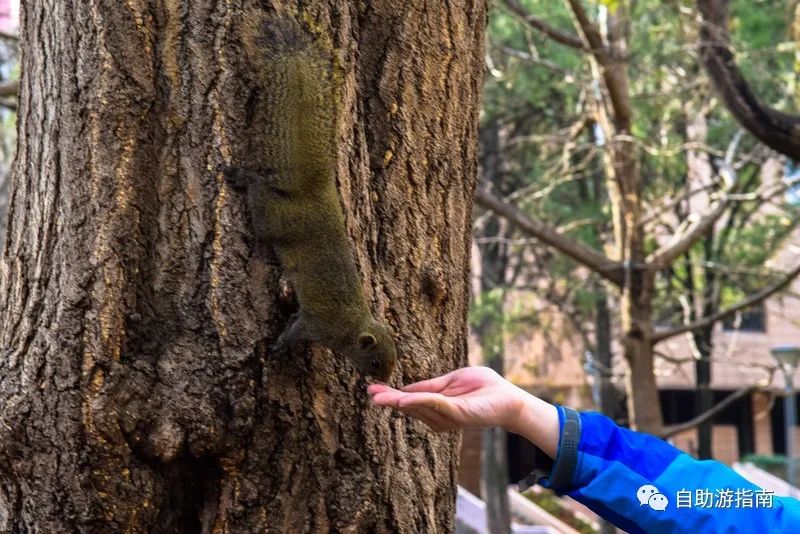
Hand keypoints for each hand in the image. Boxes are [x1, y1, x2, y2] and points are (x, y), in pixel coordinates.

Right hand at [367, 366, 524, 431]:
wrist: (508, 399)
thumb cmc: (483, 388)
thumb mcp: (451, 381)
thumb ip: (430, 386)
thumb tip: (406, 389)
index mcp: (436, 406)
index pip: (409, 399)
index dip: (390, 395)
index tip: (371, 390)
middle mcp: (438, 416)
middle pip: (409, 406)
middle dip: (389, 400)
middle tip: (370, 394)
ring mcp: (447, 417)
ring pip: (418, 406)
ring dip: (398, 400)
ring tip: (378, 396)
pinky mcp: (457, 414)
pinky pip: (435, 404)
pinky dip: (419, 401)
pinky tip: (404, 399)